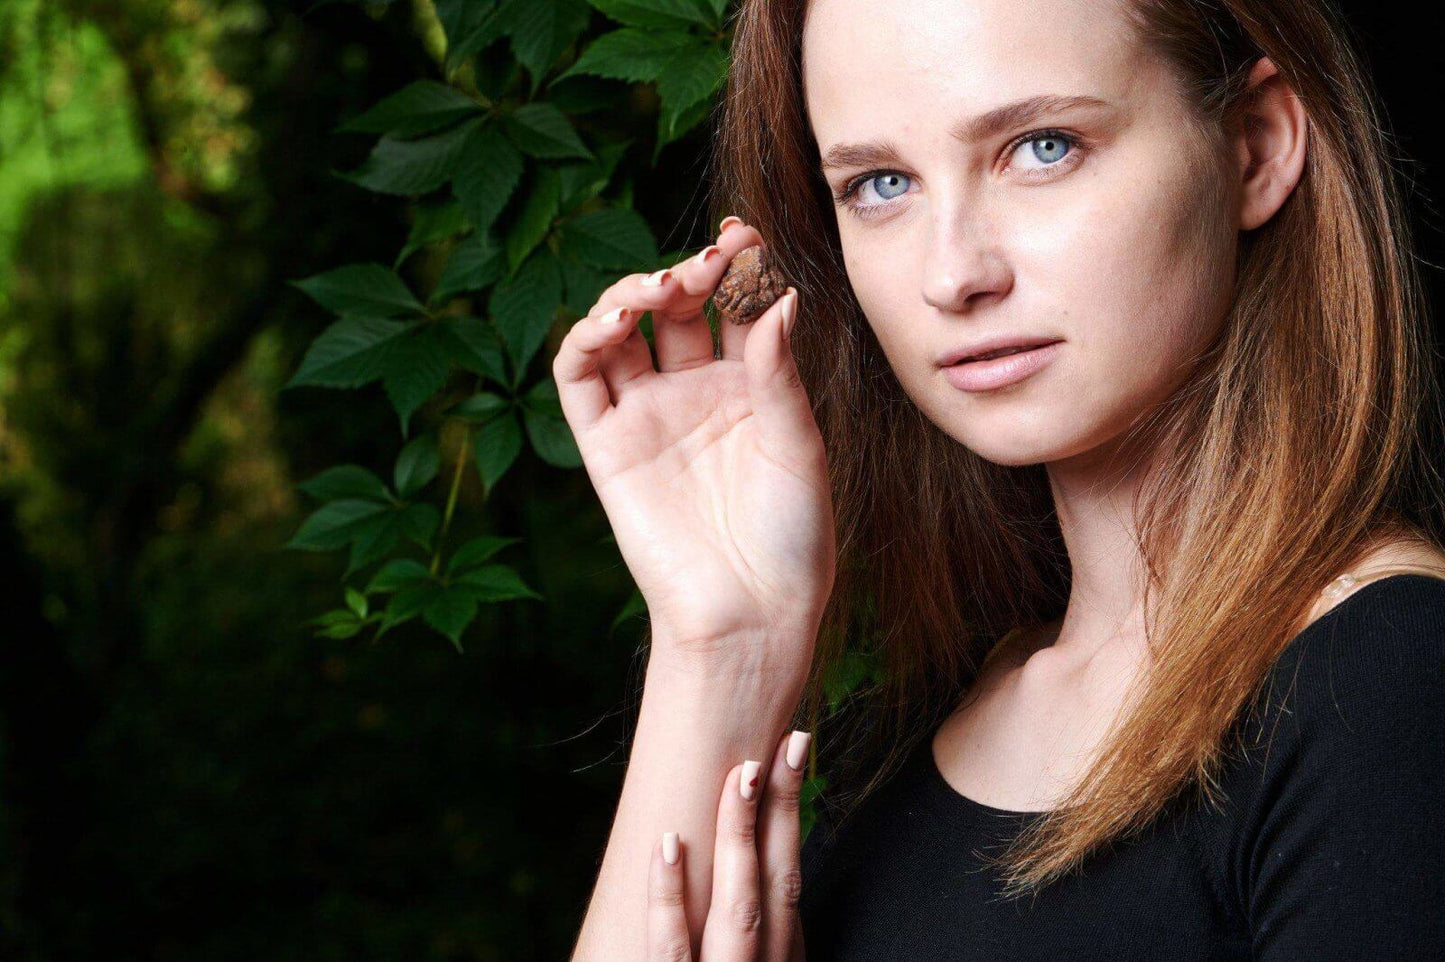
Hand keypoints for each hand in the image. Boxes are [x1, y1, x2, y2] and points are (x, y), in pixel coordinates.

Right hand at [553, 218, 835, 676]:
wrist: (753, 613)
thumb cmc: (794, 537)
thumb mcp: (799, 446)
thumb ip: (780, 373)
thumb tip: (782, 296)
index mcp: (750, 388)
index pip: (734, 307)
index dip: (737, 268)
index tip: (748, 237)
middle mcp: (694, 394)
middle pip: (674, 310)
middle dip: (686, 273)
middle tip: (708, 261)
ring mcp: (648, 418)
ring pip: (620, 333)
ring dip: (629, 295)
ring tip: (657, 286)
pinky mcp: (607, 448)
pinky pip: (579, 383)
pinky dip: (584, 341)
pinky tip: (612, 321)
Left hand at [647, 729, 810, 960]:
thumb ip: (762, 932)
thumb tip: (751, 862)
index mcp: (782, 954)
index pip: (788, 874)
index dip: (789, 809)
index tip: (791, 749)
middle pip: (776, 878)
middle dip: (781, 806)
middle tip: (787, 742)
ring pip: (738, 905)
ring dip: (740, 835)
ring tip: (741, 775)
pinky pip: (671, 948)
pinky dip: (669, 896)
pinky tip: (669, 843)